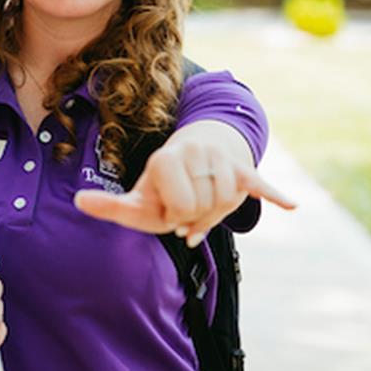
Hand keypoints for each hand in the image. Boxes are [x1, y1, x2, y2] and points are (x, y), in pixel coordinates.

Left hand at [75, 135, 294, 245]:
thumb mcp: (137, 198)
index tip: (171, 210)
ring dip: (220, 214)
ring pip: (229, 203)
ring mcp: (221, 159)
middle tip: (191, 209)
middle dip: (199, 217)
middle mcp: (194, 152)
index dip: (176, 217)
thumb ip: (110, 205)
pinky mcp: (244, 168)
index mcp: (165, 159)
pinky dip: (274, 195)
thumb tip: (78, 200)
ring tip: (208, 203)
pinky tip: (292, 206)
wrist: (195, 156)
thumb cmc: (163, 187)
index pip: (179, 207)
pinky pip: (260, 182)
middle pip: (205, 207)